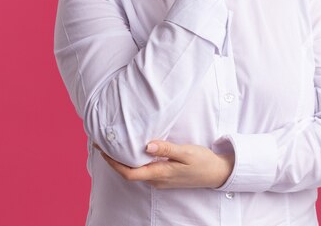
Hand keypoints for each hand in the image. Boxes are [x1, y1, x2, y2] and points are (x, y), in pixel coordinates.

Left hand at [95, 140, 234, 189]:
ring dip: (122, 159)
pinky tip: (132, 149)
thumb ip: (166, 149)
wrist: (217, 173)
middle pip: (128, 172)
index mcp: (159, 174)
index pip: (128, 172)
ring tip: (114, 143)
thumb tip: (146, 145)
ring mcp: (160, 179)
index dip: (113, 162)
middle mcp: (156, 179)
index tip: (103, 149)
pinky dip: (133, 160)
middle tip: (102, 142)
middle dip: (113, 159)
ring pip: (135, 171)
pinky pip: (143, 169)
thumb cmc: (203, 162)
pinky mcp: (164, 176)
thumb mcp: (186, 152)